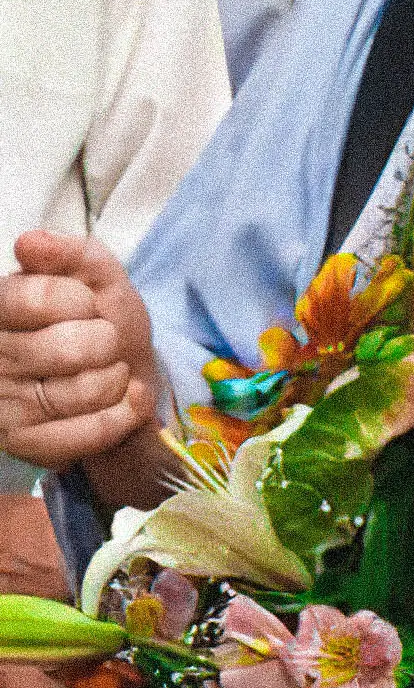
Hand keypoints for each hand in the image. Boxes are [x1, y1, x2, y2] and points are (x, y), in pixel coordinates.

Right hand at [0, 232, 157, 470]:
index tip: (88, 304)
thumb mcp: (97, 274)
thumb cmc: (102, 317)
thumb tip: (30, 243)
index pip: (42, 298)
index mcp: (2, 307)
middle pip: (68, 348)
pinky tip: (126, 399)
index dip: (81, 301)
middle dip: (105, 340)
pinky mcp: (27, 444)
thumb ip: (72, 253)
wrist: (124, 369)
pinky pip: (86, 435)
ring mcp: (6, 404)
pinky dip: (121, 415)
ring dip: (116, 378)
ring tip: (112, 370)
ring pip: (82, 393)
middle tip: (103, 340)